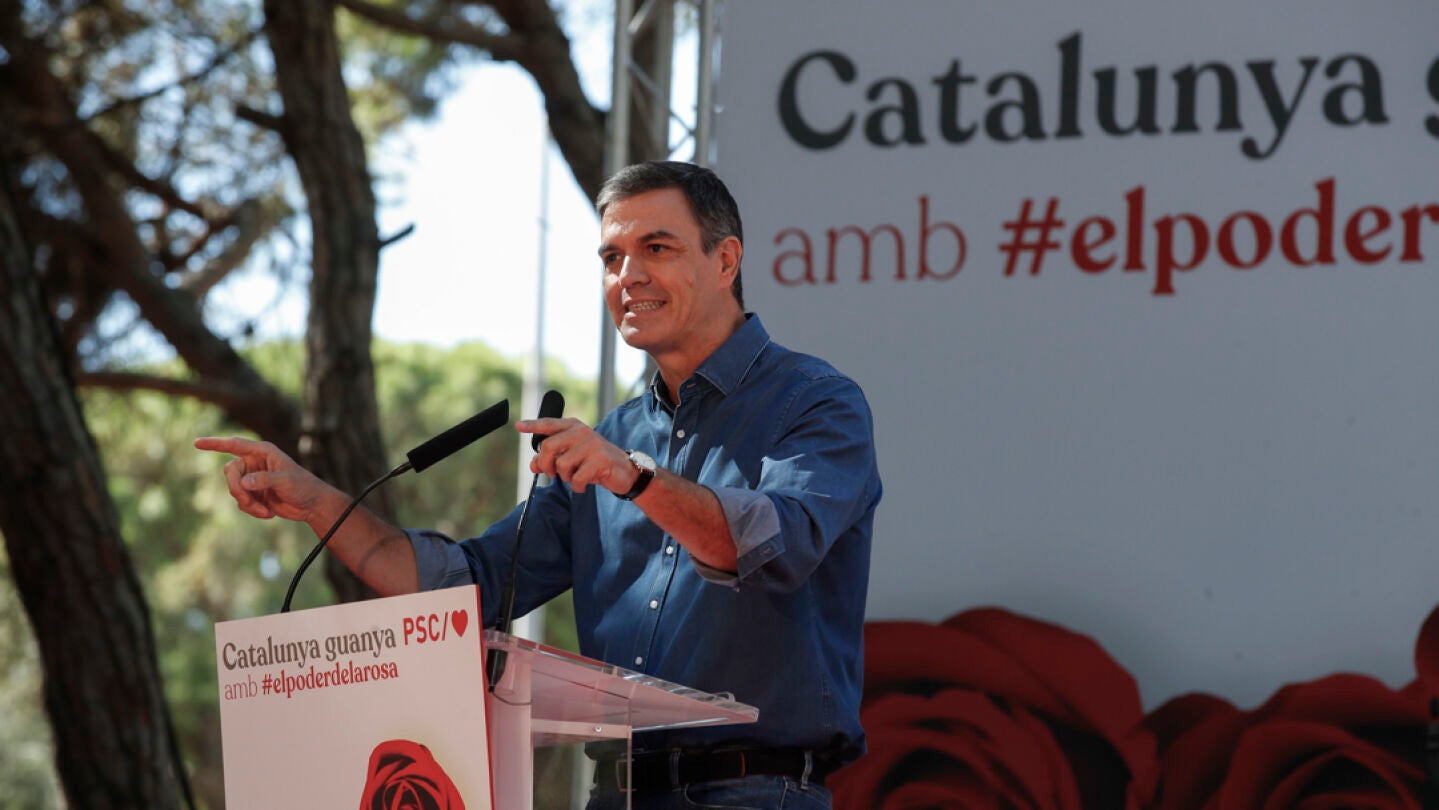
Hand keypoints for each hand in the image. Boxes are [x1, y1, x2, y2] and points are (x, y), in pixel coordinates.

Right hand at [193, 436, 334, 522]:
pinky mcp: (253, 493)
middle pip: (230, 472)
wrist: (311, 505)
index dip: (215, 443)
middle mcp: (255, 462)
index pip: (234, 445)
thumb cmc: (303, 487)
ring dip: (247, 503)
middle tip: (248, 503)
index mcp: (263, 452)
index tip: (197, 443)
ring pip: (234, 489)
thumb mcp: (286, 481)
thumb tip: (244, 482)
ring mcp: (253, 478)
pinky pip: (241, 502)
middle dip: (236, 490)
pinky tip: (268, 513)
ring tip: (266, 511)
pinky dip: (252, 510)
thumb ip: (264, 480)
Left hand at [516, 418, 637, 494]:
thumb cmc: (594, 462)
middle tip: (551, 473)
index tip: (518, 426)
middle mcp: (581, 431)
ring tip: (575, 477)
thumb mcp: (571, 459)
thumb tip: (533, 465)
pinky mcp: (600, 459)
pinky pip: (576, 478)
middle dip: (546, 465)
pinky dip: (577, 486)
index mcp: (573, 427)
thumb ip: (551, 459)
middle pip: (549, 447)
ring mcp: (592, 444)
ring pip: (562, 464)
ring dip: (565, 477)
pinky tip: (583, 485)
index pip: (549, 424)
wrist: (623, 471)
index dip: (533, 425)